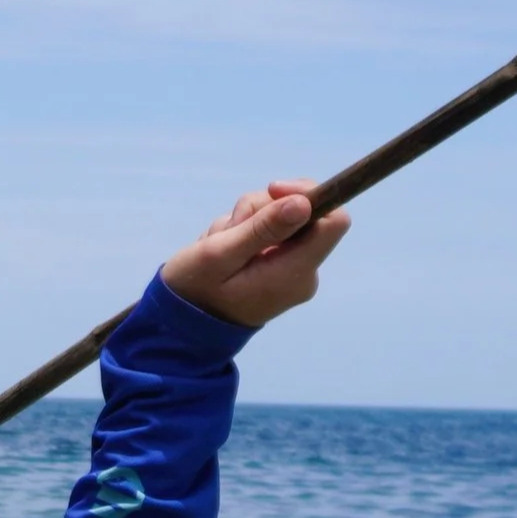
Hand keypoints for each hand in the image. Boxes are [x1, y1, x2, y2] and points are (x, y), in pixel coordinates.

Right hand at [161, 180, 351, 328]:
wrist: (183, 327)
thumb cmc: (194, 291)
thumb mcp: (218, 254)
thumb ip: (262, 228)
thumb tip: (304, 203)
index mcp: (293, 272)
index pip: (334, 221)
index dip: (308, 195)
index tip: (273, 190)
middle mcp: (302, 274)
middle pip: (303, 215)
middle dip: (263, 210)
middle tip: (229, 228)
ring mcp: (292, 273)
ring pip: (283, 220)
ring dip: (248, 220)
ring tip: (220, 243)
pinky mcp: (280, 270)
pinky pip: (273, 235)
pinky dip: (247, 232)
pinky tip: (225, 249)